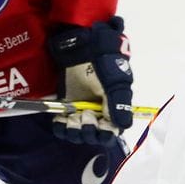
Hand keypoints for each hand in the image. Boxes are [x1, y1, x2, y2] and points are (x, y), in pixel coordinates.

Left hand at [47, 17, 133, 143]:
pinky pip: (61, 127)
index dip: (106, 134)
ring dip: (74, 131)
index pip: (111, 133)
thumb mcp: (116, 83)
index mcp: (114, 109)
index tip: (101, 124)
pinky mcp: (64, 107)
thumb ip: (120, 105)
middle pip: (93, 136)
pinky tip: (61, 120)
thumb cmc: (104, 63)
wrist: (82, 47)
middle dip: (89, 131)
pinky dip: (60, 127)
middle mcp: (97, 113)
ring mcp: (79, 110)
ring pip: (77, 134)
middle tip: (85, 114)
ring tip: (73, 118)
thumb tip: (123, 127)